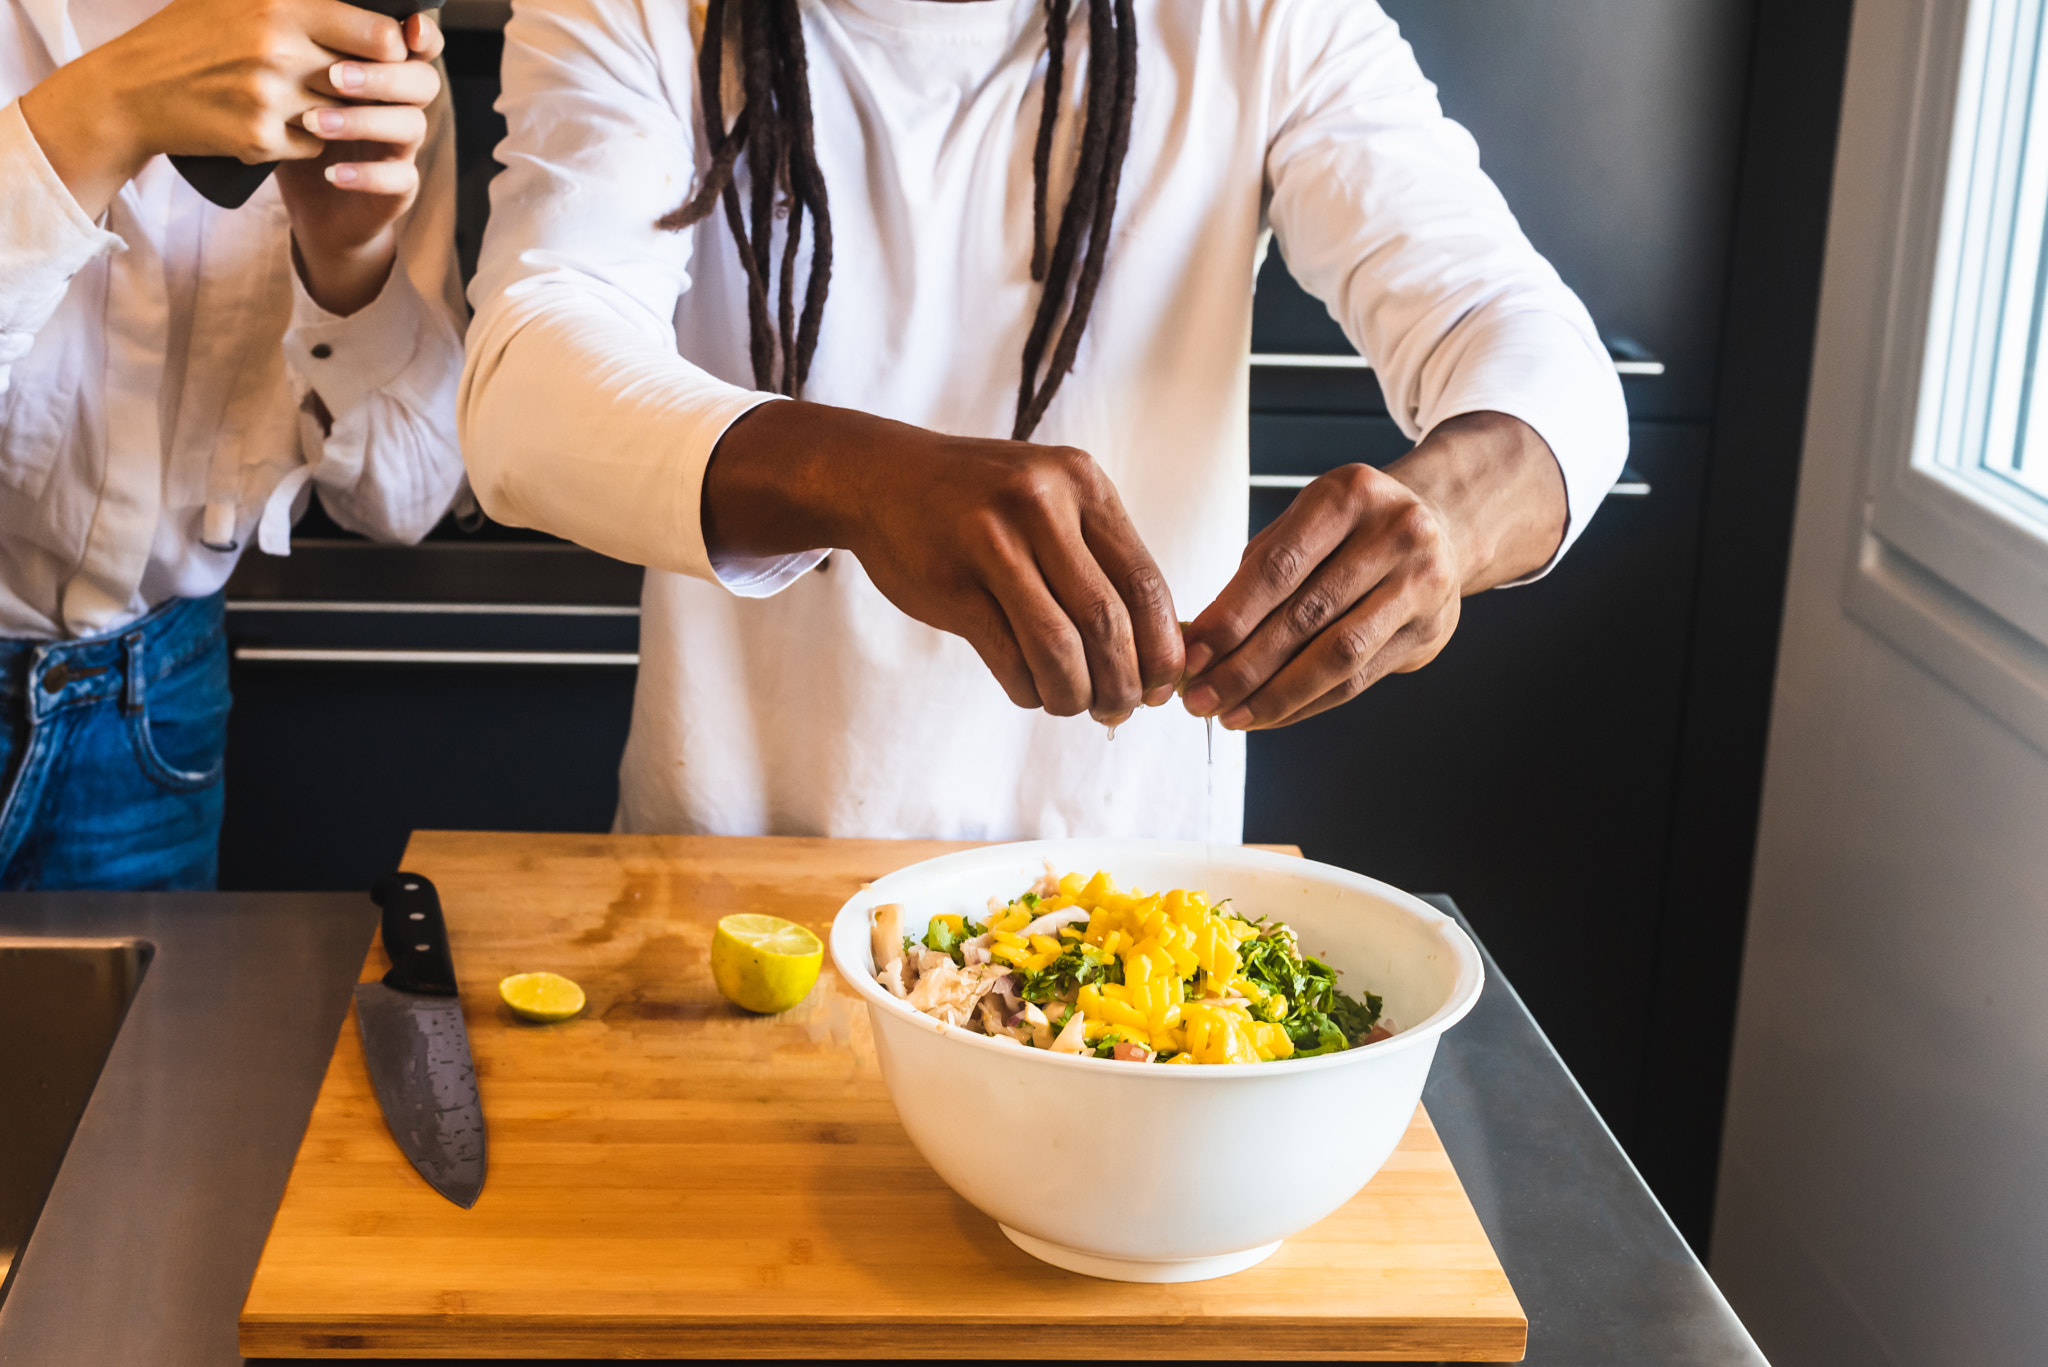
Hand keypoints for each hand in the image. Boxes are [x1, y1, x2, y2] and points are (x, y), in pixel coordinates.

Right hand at [18, 0, 438, 306]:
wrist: (131, 92)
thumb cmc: (189, 37)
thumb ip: (298, 0)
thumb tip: (360, 3)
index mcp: (280, 5)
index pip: (380, 36)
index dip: (391, 48)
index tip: (384, 52)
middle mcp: (279, 49)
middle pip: (366, 79)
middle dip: (365, 85)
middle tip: (350, 82)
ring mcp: (270, 97)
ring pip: (344, 115)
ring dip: (335, 112)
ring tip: (303, 97)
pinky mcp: (260, 138)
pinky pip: (314, 145)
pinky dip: (304, 138)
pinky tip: (275, 121)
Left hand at [277, 11, 444, 313]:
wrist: (313, 202)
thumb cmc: (300, 129)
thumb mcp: (292, 83)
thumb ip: (298, 47)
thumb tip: (276, 6)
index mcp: (382, 72)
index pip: (415, 45)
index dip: (421, 34)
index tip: (405, 28)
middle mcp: (400, 105)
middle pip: (423, 80)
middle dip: (383, 75)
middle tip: (334, 76)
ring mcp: (403, 148)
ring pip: (411, 125)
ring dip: (366, 121)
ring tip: (315, 123)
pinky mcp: (399, 188)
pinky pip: (400, 178)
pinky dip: (368, 176)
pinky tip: (332, 174)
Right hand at [702, 401, 1184, 723]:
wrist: (882, 476)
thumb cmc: (982, 503)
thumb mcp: (1051, 500)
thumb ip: (1100, 558)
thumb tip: (1158, 650)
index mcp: (1083, 484)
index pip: (1145, 583)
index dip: (1162, 648)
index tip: (1162, 685)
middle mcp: (1042, 505)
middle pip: (1107, 621)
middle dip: (1123, 683)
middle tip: (1121, 709)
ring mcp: (992, 541)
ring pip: (1059, 647)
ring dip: (1075, 694)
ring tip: (1076, 706)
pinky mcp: (952, 582)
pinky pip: (1008, 657)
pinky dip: (1029, 689)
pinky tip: (1031, 691)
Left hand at [1181, 410, 1566, 729]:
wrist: (1439, 526)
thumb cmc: (1352, 528)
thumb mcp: (1304, 523)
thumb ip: (1255, 574)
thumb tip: (1200, 641)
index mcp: (1348, 495)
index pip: (1278, 567)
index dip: (1230, 618)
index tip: (1192, 655)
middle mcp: (1394, 535)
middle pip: (1306, 616)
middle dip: (1245, 666)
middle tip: (1202, 696)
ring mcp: (1420, 583)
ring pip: (1338, 656)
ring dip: (1276, 694)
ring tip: (1232, 714)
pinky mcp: (1428, 631)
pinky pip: (1359, 681)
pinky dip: (1307, 703)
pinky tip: (1270, 713)